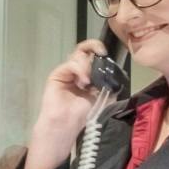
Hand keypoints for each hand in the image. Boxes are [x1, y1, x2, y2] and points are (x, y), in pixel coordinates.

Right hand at [23, 39, 112, 168]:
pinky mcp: (57, 74)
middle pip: (83, 49)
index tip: (105, 53)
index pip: (92, 55)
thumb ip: (107, 80)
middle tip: (101, 52)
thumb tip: (111, 69)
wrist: (68, 122)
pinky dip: (79, 70)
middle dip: (93, 47)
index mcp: (88, 74)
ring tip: (88, 82)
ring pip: (78, 56)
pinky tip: (84, 82)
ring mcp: (66, 71)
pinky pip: (70, 64)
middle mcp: (76, 70)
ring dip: (87, 66)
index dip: (98, 50)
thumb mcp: (103, 94)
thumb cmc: (84, 112)